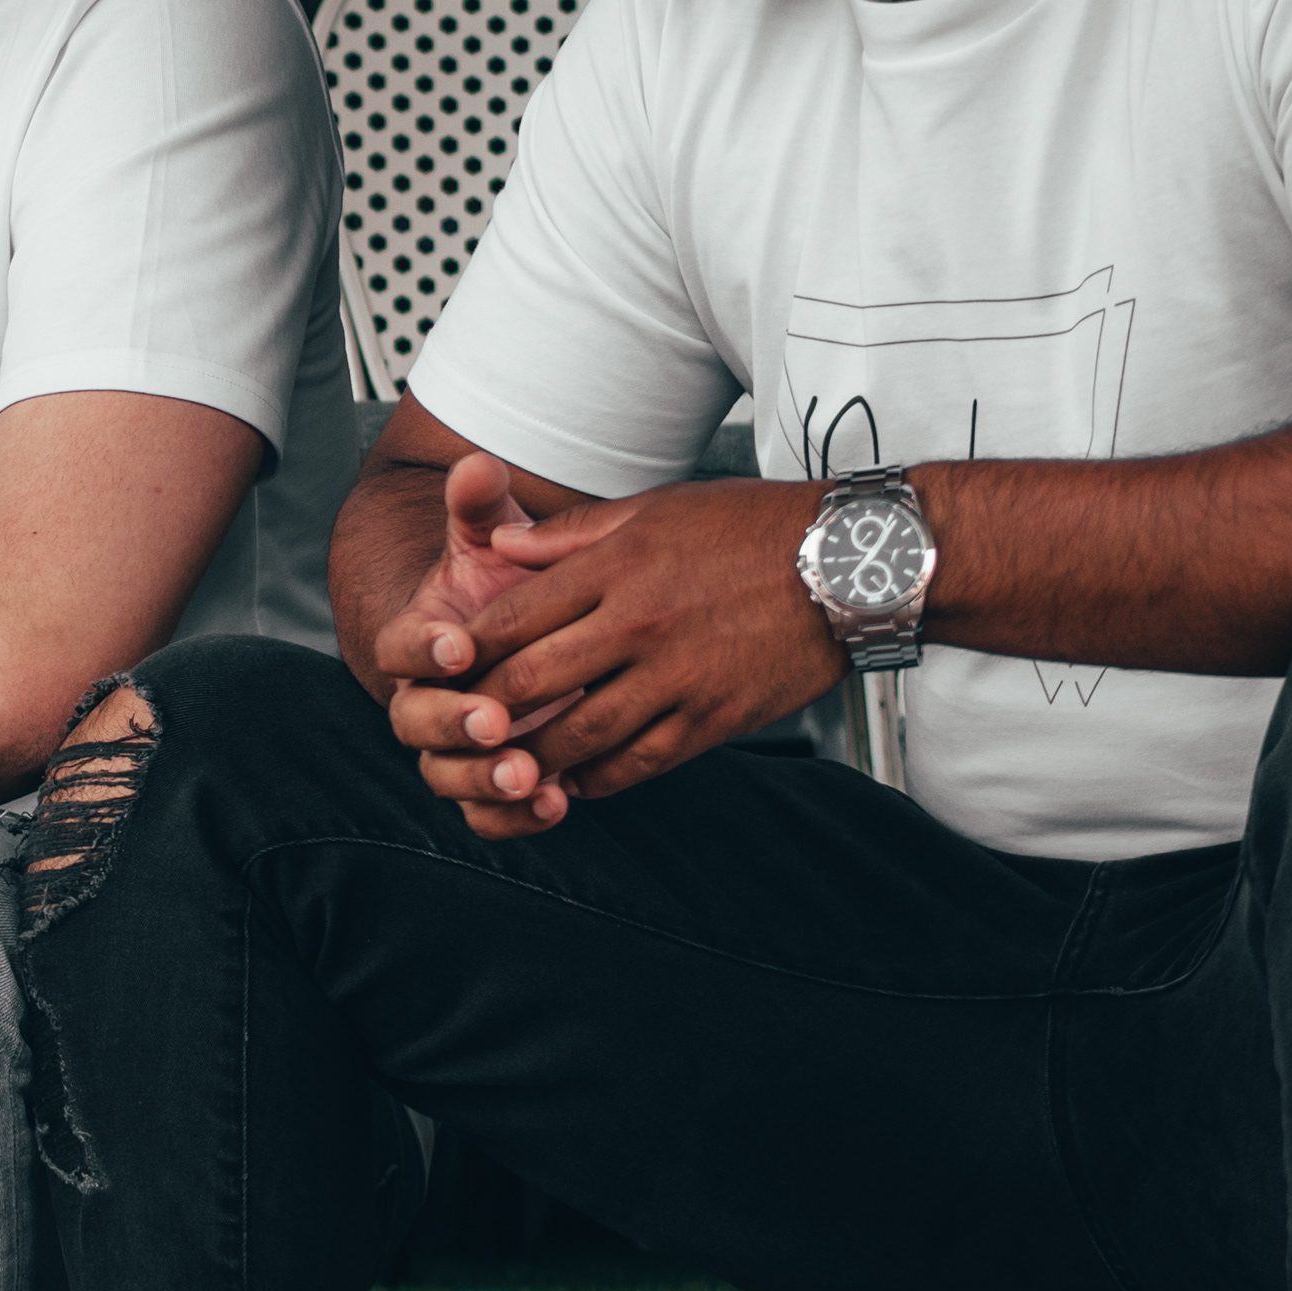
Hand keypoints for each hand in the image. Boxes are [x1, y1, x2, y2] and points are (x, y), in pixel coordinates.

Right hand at [372, 453, 610, 836]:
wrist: (534, 636)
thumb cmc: (510, 585)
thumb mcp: (499, 542)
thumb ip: (481, 508)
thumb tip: (475, 465)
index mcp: (419, 640)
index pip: (401, 646)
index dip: (423, 648)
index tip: (460, 645)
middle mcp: (426, 700)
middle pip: (413, 722)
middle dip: (452, 724)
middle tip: (495, 721)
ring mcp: (456, 749)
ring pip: (446, 776)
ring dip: (483, 779)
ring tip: (530, 775)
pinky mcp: (490, 786)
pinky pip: (486, 817)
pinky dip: (513, 819)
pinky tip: (559, 805)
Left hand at [408, 478, 840, 837]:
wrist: (849, 564)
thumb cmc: (753, 527)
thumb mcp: (656, 509)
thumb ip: (573, 535)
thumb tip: (503, 549)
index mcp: (618, 565)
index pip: (514, 617)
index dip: (467, 648)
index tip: (442, 665)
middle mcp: (639, 624)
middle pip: (534, 682)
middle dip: (486, 709)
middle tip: (458, 724)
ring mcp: (678, 677)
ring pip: (581, 735)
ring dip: (535, 757)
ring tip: (506, 765)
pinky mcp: (715, 719)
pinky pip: (642, 762)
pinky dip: (600, 779)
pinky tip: (576, 781)